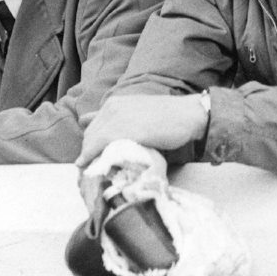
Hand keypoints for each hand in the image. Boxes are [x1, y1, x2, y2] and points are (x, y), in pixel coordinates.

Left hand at [77, 94, 206, 168]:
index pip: (91, 127)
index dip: (90, 144)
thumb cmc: (168, 116)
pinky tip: (93, 170)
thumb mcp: (139, 113)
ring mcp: (116, 119)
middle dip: (88, 152)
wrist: (188, 114)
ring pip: (91, 143)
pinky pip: (99, 148)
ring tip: (94, 172)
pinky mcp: (123, 131)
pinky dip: (93, 159)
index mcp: (114, 103)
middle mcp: (111, 109)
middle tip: (93, 168)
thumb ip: (122, 120)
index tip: (93, 157)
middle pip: (89, 136)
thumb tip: (107, 136)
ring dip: (89, 158)